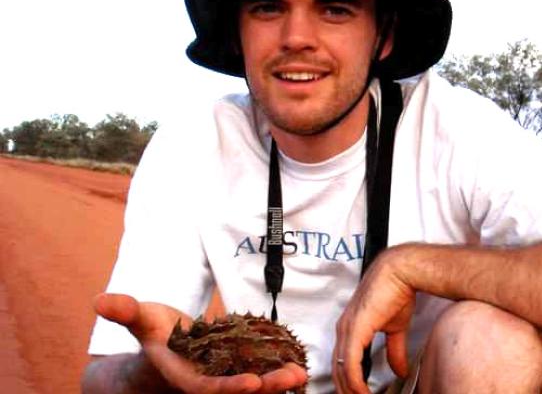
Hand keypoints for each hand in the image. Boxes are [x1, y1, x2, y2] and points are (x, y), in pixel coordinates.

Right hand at [94, 293, 307, 392]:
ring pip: (253, 391)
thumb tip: (98, 299)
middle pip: (238, 393)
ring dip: (278, 384)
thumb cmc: (153, 338)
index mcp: (185, 379)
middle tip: (293, 375)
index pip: (208, 389)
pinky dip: (277, 378)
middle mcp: (206, 388)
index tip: (253, 383)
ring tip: (301, 371)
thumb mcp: (141, 321)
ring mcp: (223, 385)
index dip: (229, 387)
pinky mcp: (236, 377)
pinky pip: (260, 382)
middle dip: (267, 387)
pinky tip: (299, 366)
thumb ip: (125, 311)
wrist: (162, 360)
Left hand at [332, 248, 415, 393]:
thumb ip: (395, 352)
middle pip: (337, 371)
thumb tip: (400, 372)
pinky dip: (355, 381)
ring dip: (350, 390)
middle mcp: (343, 330)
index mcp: (349, 329)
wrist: (400, 272)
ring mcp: (346, 329)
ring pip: (341, 370)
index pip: (342, 363)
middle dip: (346, 391)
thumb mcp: (396, 329)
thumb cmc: (396, 293)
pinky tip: (362, 393)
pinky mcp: (354, 329)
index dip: (348, 383)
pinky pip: (349, 362)